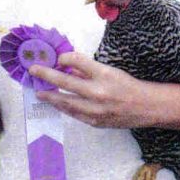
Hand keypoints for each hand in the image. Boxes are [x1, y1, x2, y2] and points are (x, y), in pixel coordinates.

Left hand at [30, 52, 151, 128]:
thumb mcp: (109, 71)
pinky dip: (63, 106)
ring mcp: (95, 110)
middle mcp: (98, 92)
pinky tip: (55, 102)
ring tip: (39, 91)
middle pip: (66, 82)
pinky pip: (73, 113)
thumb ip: (87, 69)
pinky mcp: (94, 122)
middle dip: (47, 75)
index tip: (58, 58)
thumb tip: (66, 66)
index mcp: (104, 74)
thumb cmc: (127, 85)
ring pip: (65, 102)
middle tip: (33, 70)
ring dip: (50, 95)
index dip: (65, 58)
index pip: (78, 61)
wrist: (145, 108)